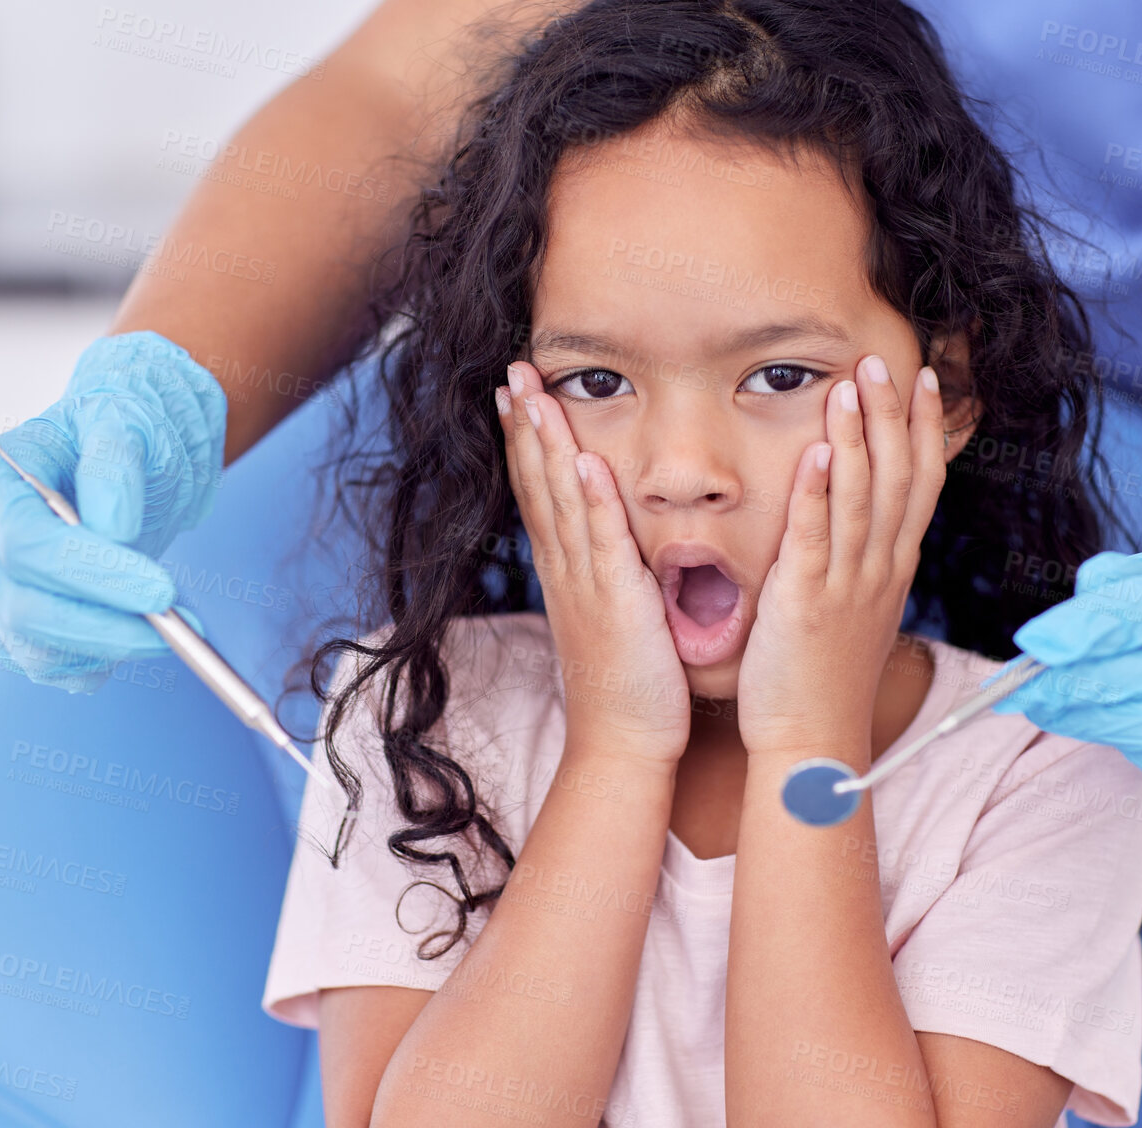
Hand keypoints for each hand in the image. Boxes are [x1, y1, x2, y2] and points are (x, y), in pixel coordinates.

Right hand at [0, 331, 225, 691]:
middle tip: (177, 624)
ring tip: (171, 625)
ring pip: (35, 649)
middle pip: (22, 608)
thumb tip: (111, 527)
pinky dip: (100, 661)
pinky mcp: (16, 623)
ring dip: (109, 648)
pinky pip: (52, 666)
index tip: (161, 591)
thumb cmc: (120, 430)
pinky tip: (138, 632)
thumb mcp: (125, 421)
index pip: (26, 544)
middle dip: (105, 626)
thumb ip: (114, 464)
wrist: (126, 458)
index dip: (91, 574)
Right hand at [498, 362, 691, 768]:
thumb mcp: (613, 616)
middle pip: (538, 482)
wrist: (624, 743)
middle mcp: (566, 570)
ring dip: (546, 444)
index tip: (515, 392)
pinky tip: (584, 460)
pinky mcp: (616, 603)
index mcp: (567, 571)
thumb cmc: (630, 685)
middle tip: (511, 370)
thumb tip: (615, 544)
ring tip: (533, 393)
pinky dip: (590, 501)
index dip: (525, 439)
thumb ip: (611, 574)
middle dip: (525, 423)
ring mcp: (585, 585)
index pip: (539, 490)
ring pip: (560, 501)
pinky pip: (601, 543)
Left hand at [737, 355, 946, 763]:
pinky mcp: (806, 602)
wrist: (811, 738)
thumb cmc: (824, 675)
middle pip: (895, 478)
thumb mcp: (857, 607)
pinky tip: (815, 453)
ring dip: (854, 438)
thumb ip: (862, 560)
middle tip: (880, 360)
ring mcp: (846, 585)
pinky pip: (815, 539)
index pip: (919, 483)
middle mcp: (880, 569)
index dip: (923, 428)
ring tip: (848, 386)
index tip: (923, 379)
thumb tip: (864, 522)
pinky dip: (816, 494)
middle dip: (890, 415)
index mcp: (893, 567)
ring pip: (859, 498)